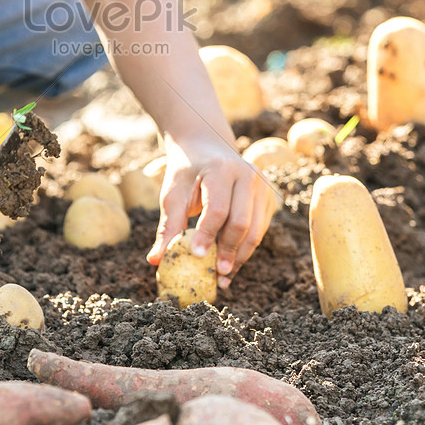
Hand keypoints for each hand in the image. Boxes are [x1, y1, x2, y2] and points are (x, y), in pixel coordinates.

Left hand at [146, 136, 277, 288]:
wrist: (208, 148)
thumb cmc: (187, 174)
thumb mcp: (173, 193)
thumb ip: (167, 226)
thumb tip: (155, 260)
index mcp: (221, 169)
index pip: (217, 208)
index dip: (207, 234)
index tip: (197, 256)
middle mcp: (247, 175)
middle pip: (241, 221)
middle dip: (229, 251)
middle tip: (217, 274)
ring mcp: (262, 185)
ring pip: (255, 229)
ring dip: (240, 256)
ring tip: (225, 276)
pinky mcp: (269, 197)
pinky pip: (260, 229)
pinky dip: (247, 249)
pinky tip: (233, 264)